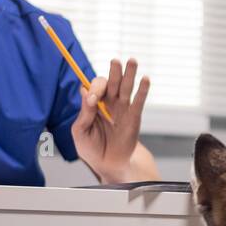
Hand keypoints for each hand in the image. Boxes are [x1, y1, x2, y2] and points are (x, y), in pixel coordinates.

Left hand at [72, 58, 150, 183]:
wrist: (108, 164)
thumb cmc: (91, 149)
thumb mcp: (80, 132)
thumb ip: (84, 113)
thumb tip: (84, 91)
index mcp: (92, 104)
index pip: (94, 88)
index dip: (94, 89)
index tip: (94, 100)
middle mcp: (107, 102)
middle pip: (111, 82)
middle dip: (113, 72)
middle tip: (115, 61)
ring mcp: (122, 108)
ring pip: (126, 87)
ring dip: (129, 73)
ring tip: (132, 61)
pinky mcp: (134, 117)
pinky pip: (138, 101)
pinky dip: (143, 90)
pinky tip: (145, 79)